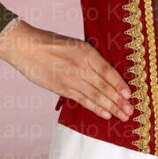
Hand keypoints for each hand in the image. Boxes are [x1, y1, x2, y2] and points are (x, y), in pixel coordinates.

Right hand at [0, 21, 134, 121]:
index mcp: (85, 52)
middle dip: (119, 100)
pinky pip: (82, 100)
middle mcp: (80, 67)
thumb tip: (108, 73)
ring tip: (122, 115)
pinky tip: (105, 114)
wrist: (26, 48)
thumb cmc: (51, 43)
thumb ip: (91, 58)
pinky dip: (95, 108)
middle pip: (104, 86)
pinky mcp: (61, 89)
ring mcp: (70, 79)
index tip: (130, 94)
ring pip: (95, 96)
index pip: (107, 71)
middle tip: (130, 110)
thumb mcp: (76, 44)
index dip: (119, 84)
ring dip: (111, 107)